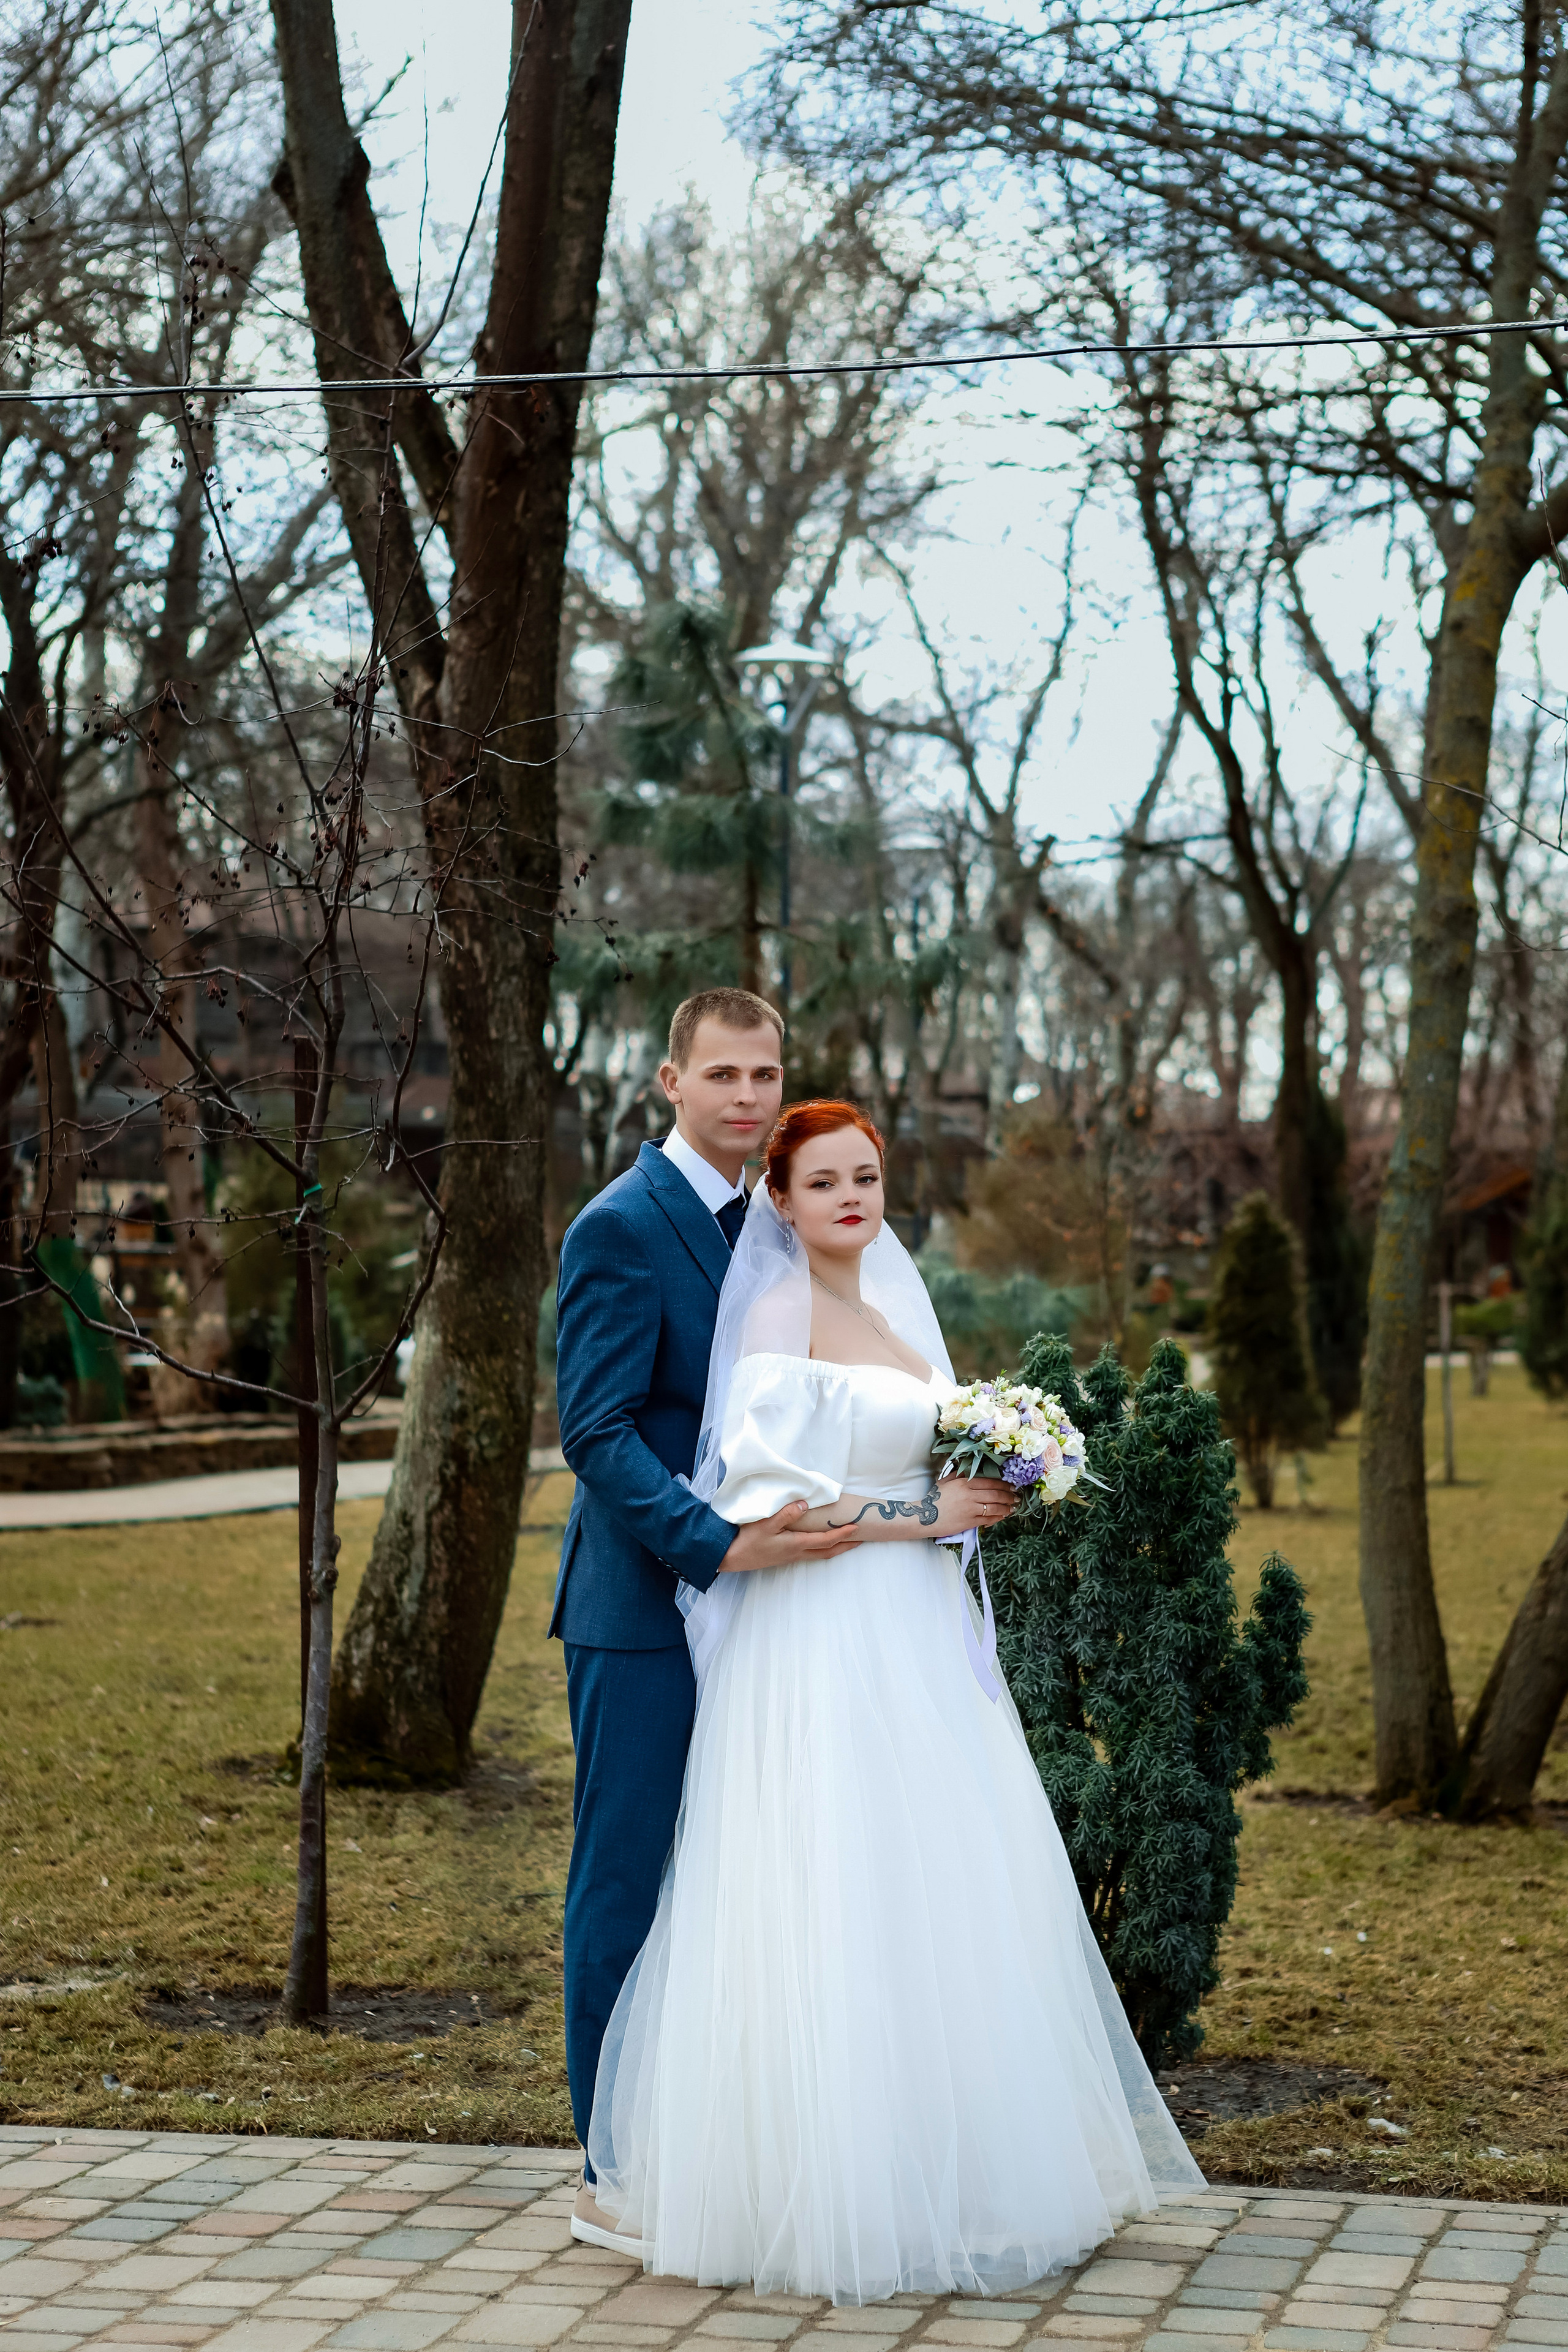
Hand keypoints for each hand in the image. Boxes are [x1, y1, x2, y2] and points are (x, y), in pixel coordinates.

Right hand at [719, 1499, 864, 1571]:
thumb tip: (805, 1504)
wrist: (731, 1557)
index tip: (857, 1527)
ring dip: (836, 1548)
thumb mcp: (765, 1524)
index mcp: (795, 1545)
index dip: (843, 1534)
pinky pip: (811, 1553)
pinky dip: (823, 1548)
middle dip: (846, 1546)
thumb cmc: (748, 1540)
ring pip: (820, 1554)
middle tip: (861, 1539)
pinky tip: (821, 1543)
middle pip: (828, 1552)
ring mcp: (791, 1557)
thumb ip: (786, 1513)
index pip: (826, 1540)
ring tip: (846, 1541)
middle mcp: (797, 1553)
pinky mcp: (785, 1557)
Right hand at [930, 1475, 1016, 1541]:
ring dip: (1006, 1507)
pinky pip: (988, 1519)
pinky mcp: (969, 1522)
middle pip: (995, 1494)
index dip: (1003, 1484)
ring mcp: (970, 1509)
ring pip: (994, 1507)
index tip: (1011, 1486)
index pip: (989, 1482)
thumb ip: (959, 1475)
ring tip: (1013, 1507)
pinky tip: (1003, 1516)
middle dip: (1008, 1496)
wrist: (925, 1517)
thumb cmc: (934, 1498)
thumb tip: (971, 1470)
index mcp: (964, 1483)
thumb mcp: (945, 1481)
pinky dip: (998, 1517)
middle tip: (1016, 1497)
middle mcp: (969, 1495)